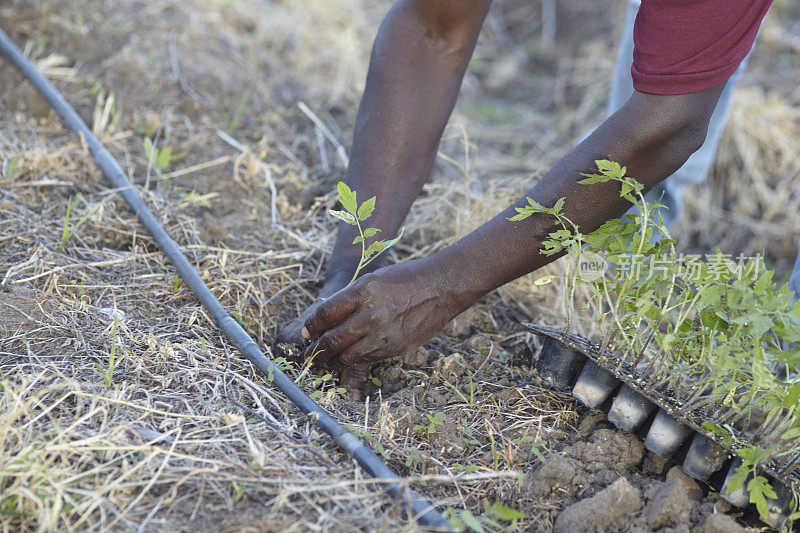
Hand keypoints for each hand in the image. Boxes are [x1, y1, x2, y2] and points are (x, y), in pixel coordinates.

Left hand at [301, 256, 465, 368]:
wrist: (441, 288)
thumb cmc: (405, 278)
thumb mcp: (372, 279)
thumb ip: (349, 298)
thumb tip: (326, 320)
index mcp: (362, 292)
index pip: (325, 314)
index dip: (311, 326)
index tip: (307, 332)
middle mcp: (370, 315)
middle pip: (332, 340)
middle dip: (316, 350)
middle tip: (310, 354)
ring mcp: (383, 334)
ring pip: (347, 355)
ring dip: (333, 359)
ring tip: (326, 359)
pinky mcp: (394, 348)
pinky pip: (367, 359)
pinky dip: (354, 360)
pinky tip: (350, 356)